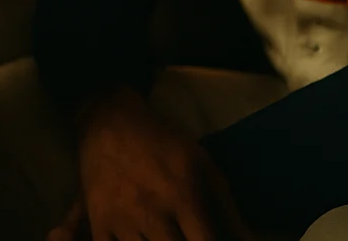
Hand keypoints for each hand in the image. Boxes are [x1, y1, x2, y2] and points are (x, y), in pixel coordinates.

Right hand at [53, 91, 251, 240]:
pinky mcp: (98, 220)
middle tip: (186, 237)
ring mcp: (122, 220)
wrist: (108, 119)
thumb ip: (226, 205)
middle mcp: (152, 213)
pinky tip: (137, 240)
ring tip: (162, 237)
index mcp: (183, 198)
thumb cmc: (161, 141)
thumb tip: (249, 240)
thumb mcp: (201, 162)